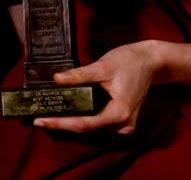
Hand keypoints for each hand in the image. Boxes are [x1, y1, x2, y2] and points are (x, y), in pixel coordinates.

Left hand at [32, 42, 154, 134]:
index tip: (41, 121)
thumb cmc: (129, 61)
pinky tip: (69, 112)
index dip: (61, 124)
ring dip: (72, 122)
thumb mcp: (103, 66)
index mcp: (119, 112)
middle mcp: (123, 124)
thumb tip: (57, 79)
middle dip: (63, 124)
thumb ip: (80, 75)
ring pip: (93, 128)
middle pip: (87, 129)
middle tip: (39, 118)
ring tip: (49, 114)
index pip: (84, 124)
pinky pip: (100, 124)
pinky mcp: (123, 120)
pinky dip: (85, 118)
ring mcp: (125, 124)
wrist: (150, 61)